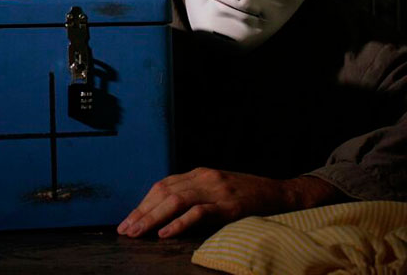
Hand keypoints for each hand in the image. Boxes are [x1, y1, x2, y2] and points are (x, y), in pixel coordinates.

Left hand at [117, 168, 344, 238]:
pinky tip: (165, 233)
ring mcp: (216, 190)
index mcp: (199, 173)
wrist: (280, 194)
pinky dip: (179, 223)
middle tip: (125, 230)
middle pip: (164, 192)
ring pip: (176, 200)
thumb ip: (194, 196)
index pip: (162, 185)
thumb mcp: (216, 190)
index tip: (128, 220)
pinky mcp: (228, 205)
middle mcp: (204, 177)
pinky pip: (199, 213)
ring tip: (138, 233)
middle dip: (141, 212)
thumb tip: (163, 213)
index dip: (143, 203)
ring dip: (153, 218)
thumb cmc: (246, 196)